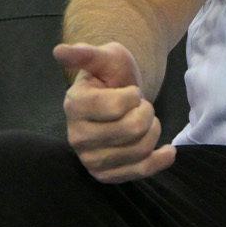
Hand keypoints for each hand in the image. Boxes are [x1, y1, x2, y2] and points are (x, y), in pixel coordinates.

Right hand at [52, 41, 175, 183]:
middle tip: (138, 106)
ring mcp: (90, 159)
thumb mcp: (105, 58)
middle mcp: (77, 137)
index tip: (130, 92)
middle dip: (146, 112)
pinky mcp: (106, 175)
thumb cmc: (112, 76)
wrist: (120, 98)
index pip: (119, 105)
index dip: (134, 95)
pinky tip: (166, 149)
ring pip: (140, 149)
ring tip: (142, 120)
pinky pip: (141, 172)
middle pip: (133, 129)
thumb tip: (59, 51)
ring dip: (153, 130)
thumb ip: (86, 53)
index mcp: (74, 106)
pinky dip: (160, 159)